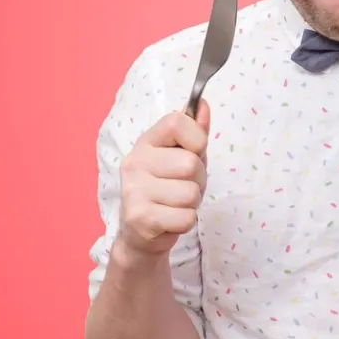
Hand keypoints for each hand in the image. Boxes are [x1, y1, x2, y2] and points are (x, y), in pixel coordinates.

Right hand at [115, 99, 210, 259]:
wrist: (141, 234)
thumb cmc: (167, 189)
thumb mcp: (182, 156)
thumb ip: (195, 132)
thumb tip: (204, 104)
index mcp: (145, 142)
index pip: (177, 122)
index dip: (196, 139)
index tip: (193, 152)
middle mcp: (135, 163)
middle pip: (190, 163)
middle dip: (198, 180)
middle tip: (182, 187)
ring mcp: (134, 191)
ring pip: (190, 193)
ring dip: (192, 204)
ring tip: (175, 205)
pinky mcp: (141, 218)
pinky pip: (186, 217)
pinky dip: (185, 222)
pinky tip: (169, 220)